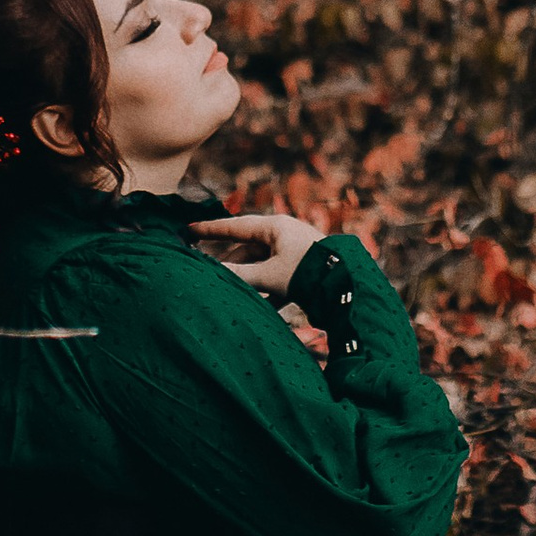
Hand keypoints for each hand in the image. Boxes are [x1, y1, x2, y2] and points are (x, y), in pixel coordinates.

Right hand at [192, 210, 326, 300]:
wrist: (347, 287)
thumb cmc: (307, 273)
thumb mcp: (268, 276)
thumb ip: (239, 276)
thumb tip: (213, 274)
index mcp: (275, 227)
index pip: (234, 226)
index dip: (210, 230)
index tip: (188, 230)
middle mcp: (284, 235)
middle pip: (247, 249)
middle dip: (231, 266)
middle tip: (211, 276)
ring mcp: (294, 252)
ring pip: (262, 266)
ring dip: (250, 283)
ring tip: (234, 297)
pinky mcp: (303, 270)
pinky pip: (278, 279)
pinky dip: (268, 293)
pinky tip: (261, 309)